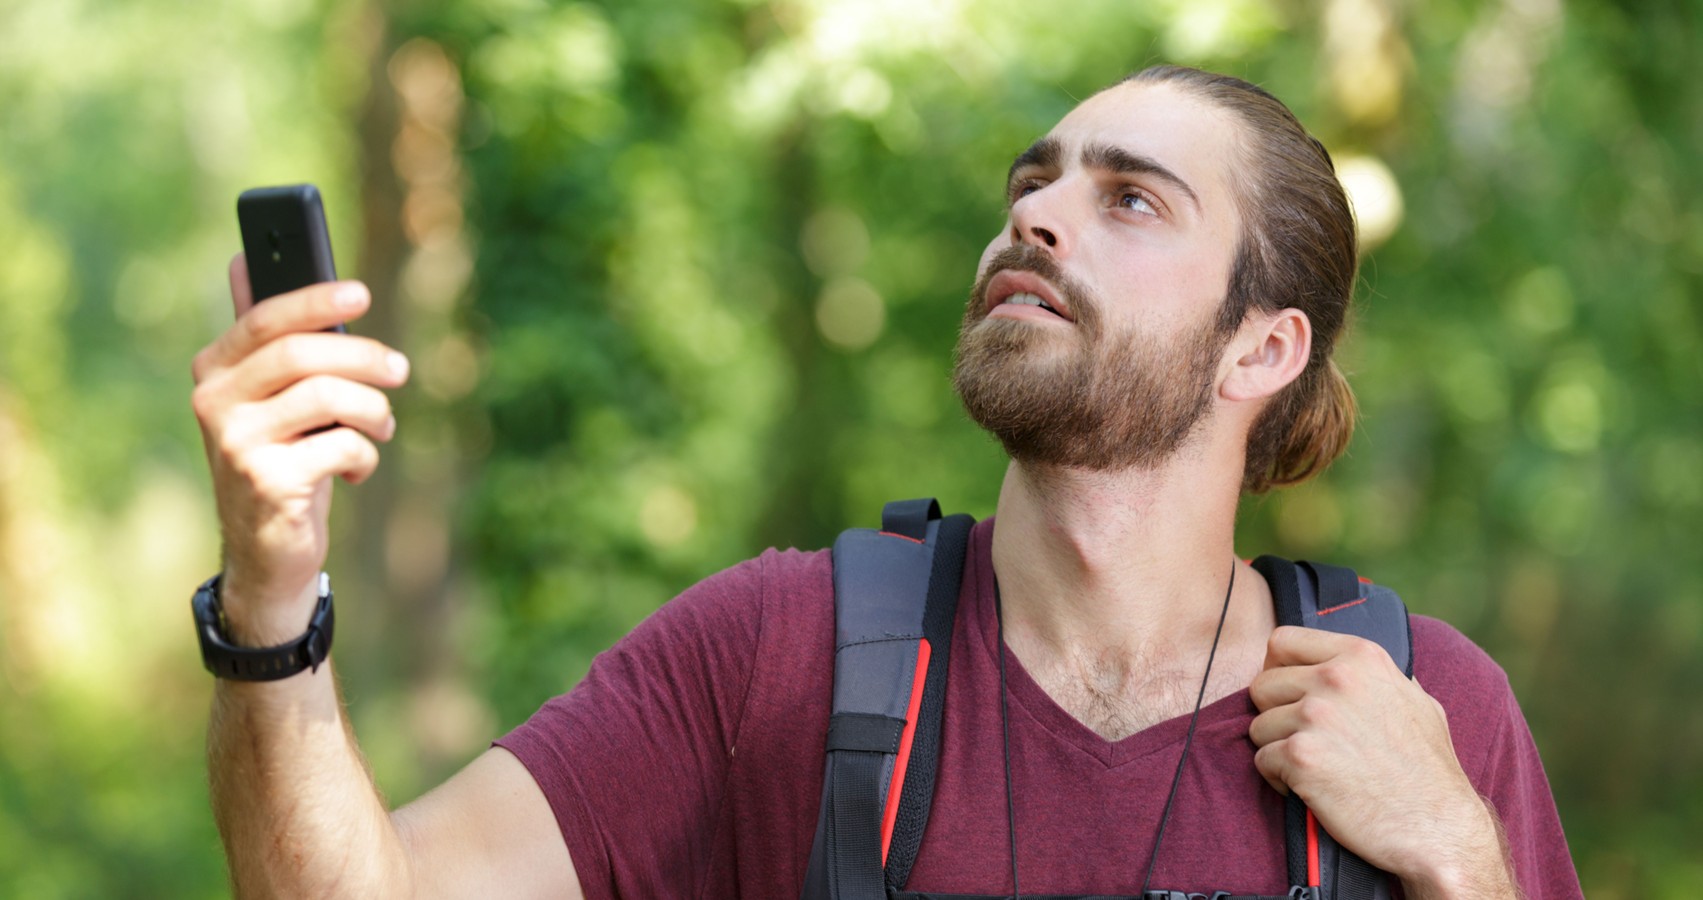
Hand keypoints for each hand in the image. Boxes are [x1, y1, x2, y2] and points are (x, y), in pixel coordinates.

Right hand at [190, 254, 407, 644]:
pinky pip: (341, 445)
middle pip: (302, 354)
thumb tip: (244, 258)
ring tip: (382, 426)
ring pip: (329, 396)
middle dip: (364, 357)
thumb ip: (265, 338)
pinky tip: (357, 468)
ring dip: (373, 410)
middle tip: (400, 370)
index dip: (315, 301)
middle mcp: (215, 402)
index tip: (361, 292)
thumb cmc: (281, 459)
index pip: (266, 320)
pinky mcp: (266, 482)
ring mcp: (237, 444)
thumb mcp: (273, 398)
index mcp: (215, 370)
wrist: (266, 550)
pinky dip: (364, 455)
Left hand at [1248, 627, 1515, 896]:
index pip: (1283, 641)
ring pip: (1259, 726)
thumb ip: (1377, 677)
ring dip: (1279, 749)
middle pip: (1262, 685)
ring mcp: (1316, 715)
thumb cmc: (1429, 771)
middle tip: (1306, 741)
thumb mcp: (1417, 702)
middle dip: (1275, 715)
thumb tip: (1349, 664)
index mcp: (1362, 656)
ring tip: (1317, 768)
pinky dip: (1280, 779)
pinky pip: (1262, 760)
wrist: (1438, 829)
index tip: (1290, 694)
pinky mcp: (1300, 756)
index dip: (1279, 669)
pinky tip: (1314, 789)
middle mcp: (1335, 677)